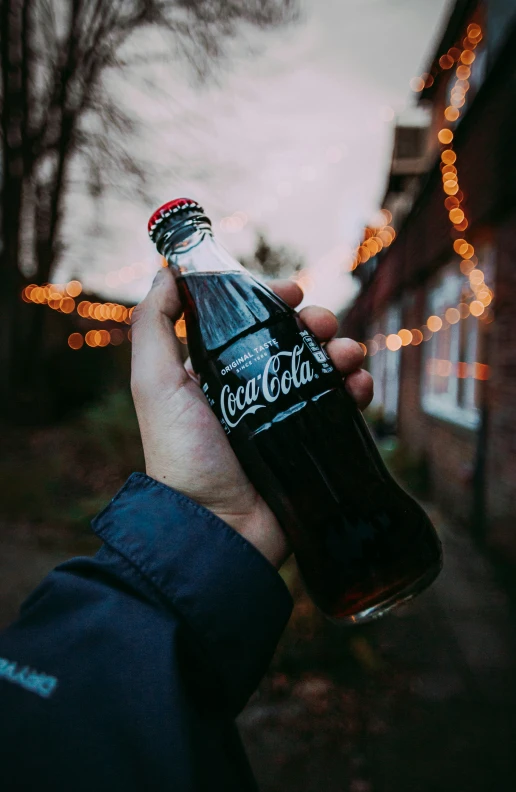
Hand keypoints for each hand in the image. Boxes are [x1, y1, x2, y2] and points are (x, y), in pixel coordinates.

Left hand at [131, 268, 372, 569]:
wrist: (217, 528)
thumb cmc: (182, 455)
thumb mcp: (155, 383)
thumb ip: (154, 325)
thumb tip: (167, 270)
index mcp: (217, 374)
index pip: (250, 325)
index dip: (272, 302)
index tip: (291, 292)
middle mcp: (253, 392)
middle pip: (294, 342)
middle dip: (315, 324)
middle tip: (324, 325)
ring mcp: (286, 419)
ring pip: (324, 370)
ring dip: (342, 351)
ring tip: (347, 356)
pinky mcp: (313, 445)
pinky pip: (343, 408)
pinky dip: (357, 389)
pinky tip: (358, 387)